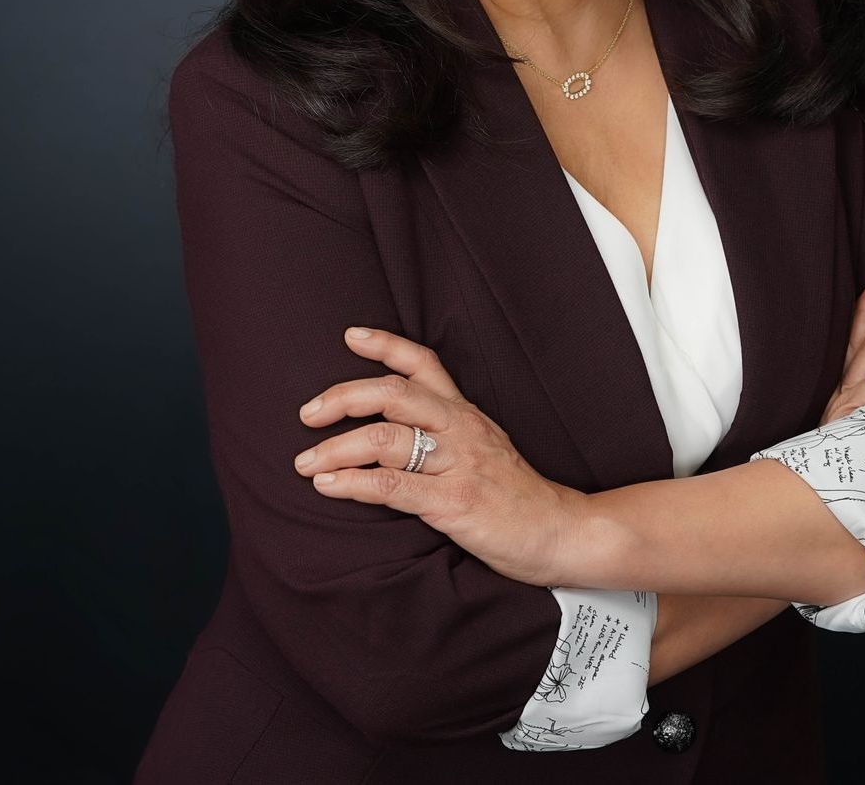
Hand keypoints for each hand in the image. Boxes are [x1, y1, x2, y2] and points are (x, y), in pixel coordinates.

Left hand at [293, 327, 585, 587]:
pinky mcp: (454, 502)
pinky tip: (329, 486)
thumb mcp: (484, 447)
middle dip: (343, 398)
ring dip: (335, 448)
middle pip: (394, 393)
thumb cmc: (515, 494)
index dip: (385, 344)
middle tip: (308, 413)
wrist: (558, 530)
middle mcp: (460, 428)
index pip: (424, 363)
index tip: (350, 335)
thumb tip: (392, 429)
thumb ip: (446, 432)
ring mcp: (458, 463)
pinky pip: (393, 487)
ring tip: (306, 463)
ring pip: (385, 439)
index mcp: (465, 413)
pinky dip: (353, 484)